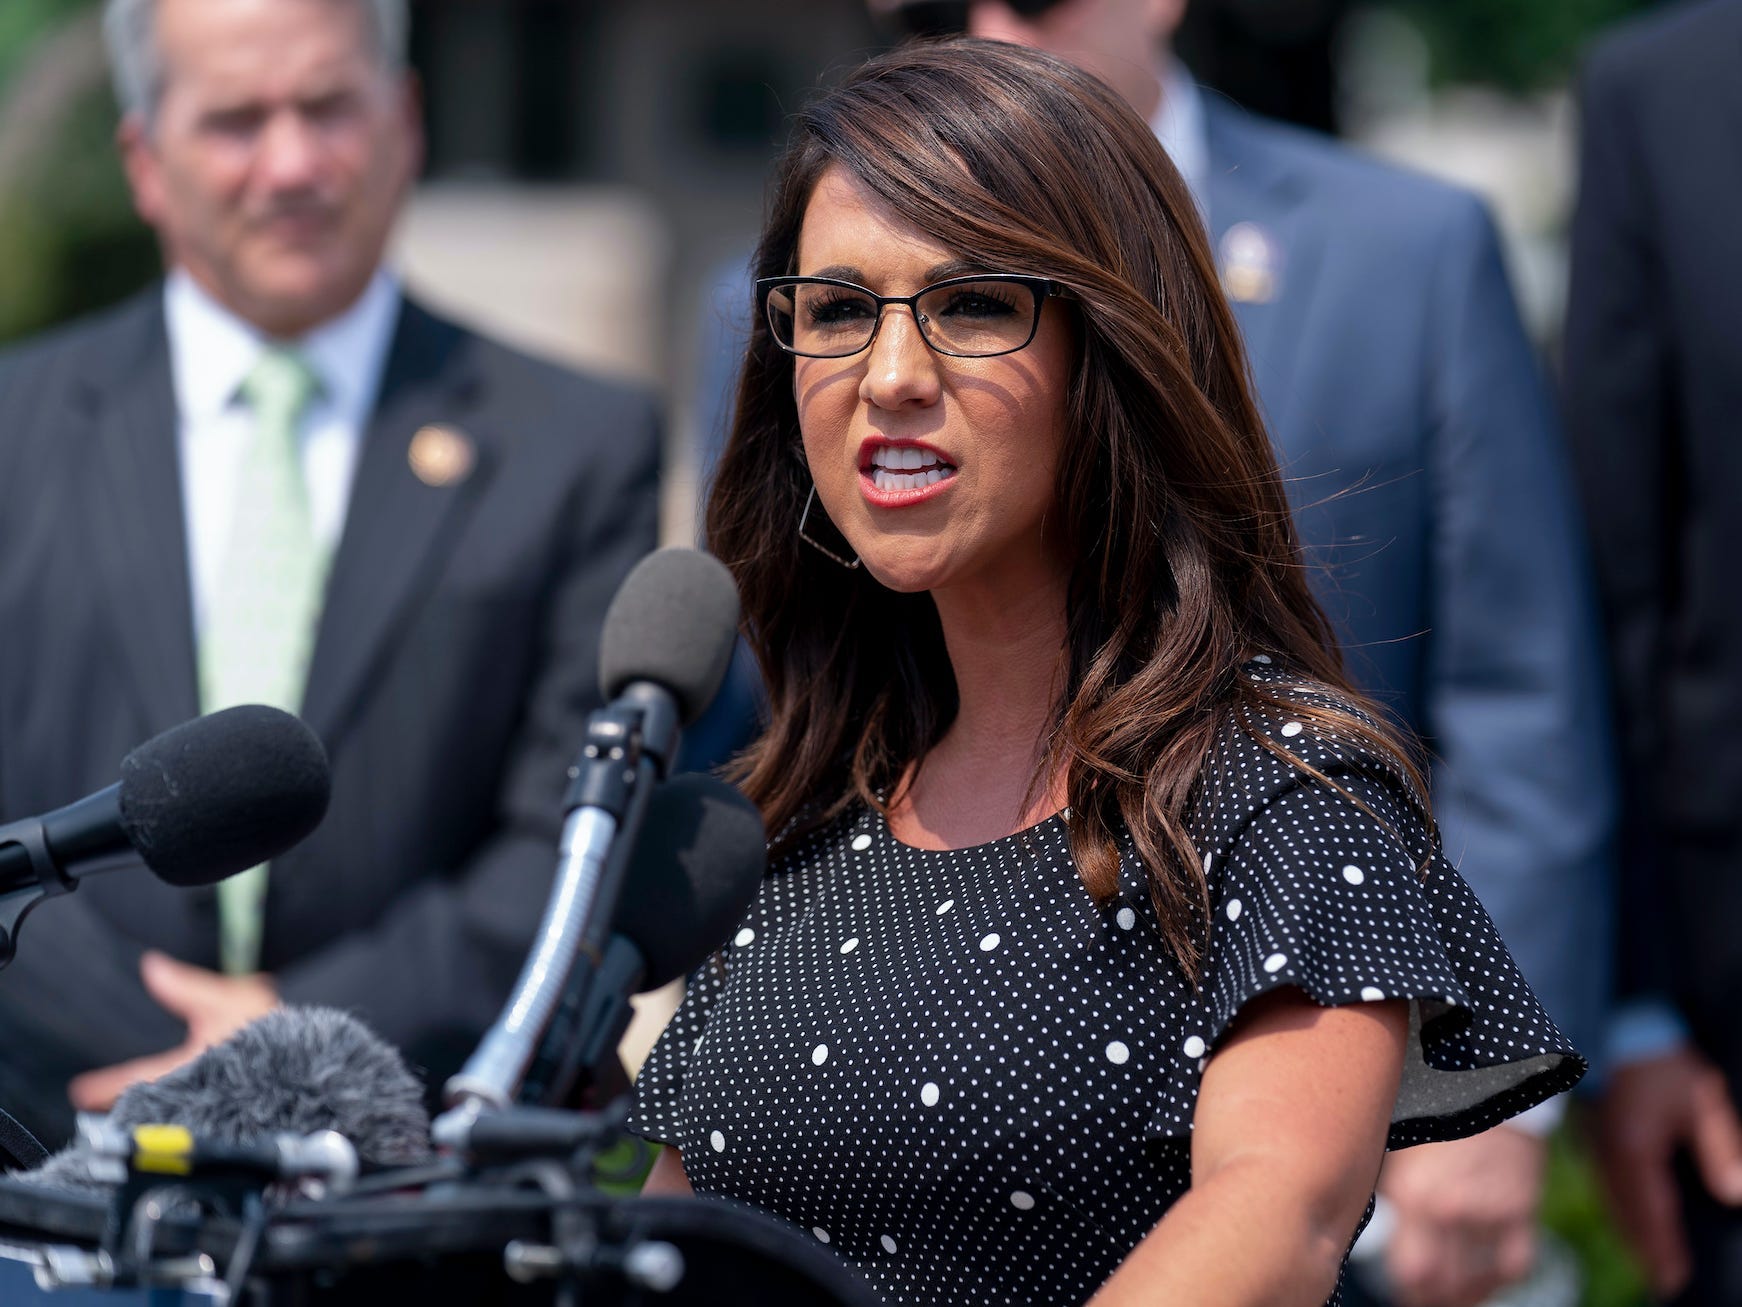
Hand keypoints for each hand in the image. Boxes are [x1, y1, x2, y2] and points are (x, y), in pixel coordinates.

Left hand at [67, 951, 277, 1110]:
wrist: (318, 1073)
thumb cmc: (280, 1040)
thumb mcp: (232, 1001)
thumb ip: (188, 988)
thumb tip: (153, 967)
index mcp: (188, 1069)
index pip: (135, 1077)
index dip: (105, 1085)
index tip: (79, 1092)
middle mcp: (195, 1096)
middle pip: (151, 1100)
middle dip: (128, 1099)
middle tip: (99, 1101)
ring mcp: (212, 1109)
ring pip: (172, 1109)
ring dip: (155, 1107)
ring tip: (134, 1105)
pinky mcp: (234, 1115)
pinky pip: (198, 1114)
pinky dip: (186, 1110)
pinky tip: (185, 1106)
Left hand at [1379, 1125, 1545, 1306]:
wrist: (1485, 1089)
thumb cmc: (1432, 1119)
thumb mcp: (1397, 1151)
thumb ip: (1391, 1194)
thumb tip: (1368, 1231)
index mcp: (1412, 1193)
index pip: (1410, 1269)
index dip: (1407, 1289)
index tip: (1402, 1293)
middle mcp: (1450, 1207)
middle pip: (1442, 1282)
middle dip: (1431, 1296)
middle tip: (1424, 1297)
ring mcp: (1490, 1211)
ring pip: (1479, 1279)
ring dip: (1464, 1293)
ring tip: (1451, 1294)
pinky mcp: (1523, 1209)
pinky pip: (1516, 1265)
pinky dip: (1501, 1279)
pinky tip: (1486, 1280)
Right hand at [1594, 1043, 1741, 1298]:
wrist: (1613, 1022)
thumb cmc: (1660, 1060)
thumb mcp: (1701, 1099)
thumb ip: (1719, 1147)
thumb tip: (1734, 1193)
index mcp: (1634, 1150)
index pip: (1652, 1212)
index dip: (1664, 1248)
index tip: (1675, 1279)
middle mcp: (1607, 1153)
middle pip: (1627, 1213)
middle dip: (1645, 1248)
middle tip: (1663, 1280)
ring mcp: (1594, 1143)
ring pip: (1612, 1199)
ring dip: (1630, 1230)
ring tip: (1646, 1255)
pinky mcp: (1591, 1133)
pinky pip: (1604, 1181)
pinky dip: (1617, 1205)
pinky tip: (1624, 1210)